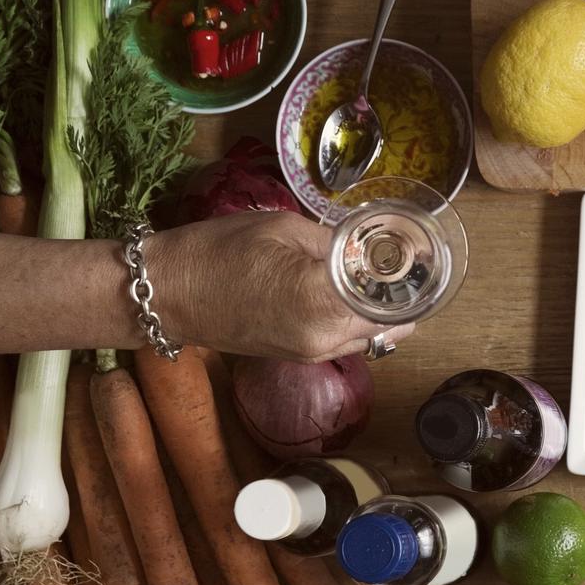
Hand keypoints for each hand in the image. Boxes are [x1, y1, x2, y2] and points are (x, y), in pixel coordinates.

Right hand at [153, 210, 407, 361]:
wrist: (164, 294)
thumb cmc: (218, 250)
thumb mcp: (284, 228)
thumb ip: (334, 242)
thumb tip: (366, 248)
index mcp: (323, 301)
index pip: (395, 300)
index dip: (412, 279)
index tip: (420, 256)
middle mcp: (325, 337)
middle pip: (392, 323)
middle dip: (402, 296)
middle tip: (406, 264)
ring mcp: (313, 353)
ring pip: (372, 336)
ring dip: (381, 311)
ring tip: (381, 277)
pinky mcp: (300, 357)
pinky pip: (346, 342)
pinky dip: (357, 322)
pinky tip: (353, 295)